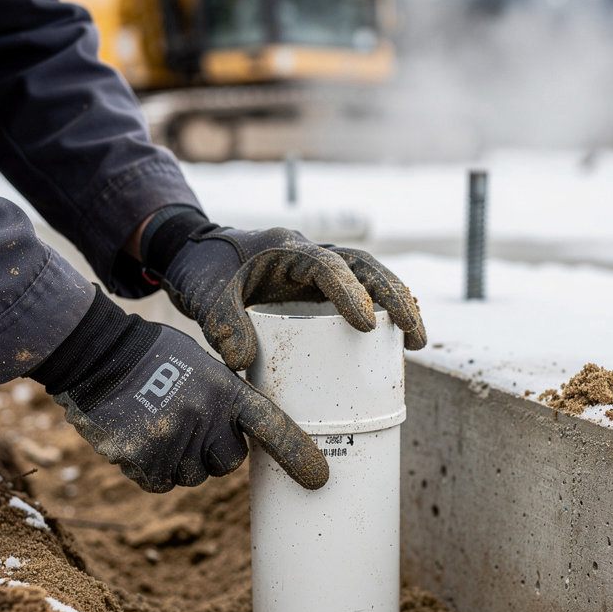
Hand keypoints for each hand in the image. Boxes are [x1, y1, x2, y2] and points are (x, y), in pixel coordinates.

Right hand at [32, 291, 327, 491]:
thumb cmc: (156, 357)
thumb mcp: (205, 366)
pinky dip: (151, 468)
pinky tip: (140, 437)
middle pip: (228, 463)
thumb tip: (244, 436)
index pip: (272, 426)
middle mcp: (205, 418)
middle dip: (214, 450)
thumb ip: (227, 399)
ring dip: (179, 459)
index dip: (296, 454)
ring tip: (158, 423)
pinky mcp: (141, 460)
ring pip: (192, 475)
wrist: (96, 355)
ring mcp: (172, 441)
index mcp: (226, 391)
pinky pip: (160, 482)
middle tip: (190, 423)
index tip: (318, 478)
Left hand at [141, 210, 425, 370]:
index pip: (327, 265)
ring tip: (417, 342)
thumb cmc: (202, 270)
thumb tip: (242, 363)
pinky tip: (391, 347)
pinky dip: (378, 316)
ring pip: (369, 278)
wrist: (195, 255)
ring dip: (397, 305)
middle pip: (365, 267)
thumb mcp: (204, 295)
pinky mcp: (317, 290)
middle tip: (415, 334)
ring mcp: (317, 272)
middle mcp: (310, 254)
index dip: (349, 291)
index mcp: (286, 248)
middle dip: (395, 297)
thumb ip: (221, 324)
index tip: (365, 323)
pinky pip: (356, 296)